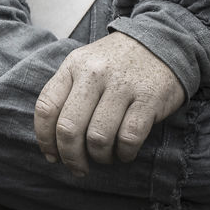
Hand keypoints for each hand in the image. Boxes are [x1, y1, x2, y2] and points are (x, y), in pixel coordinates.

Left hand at [34, 33, 185, 176]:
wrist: (164, 42)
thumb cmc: (118, 63)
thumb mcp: (86, 65)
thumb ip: (67, 93)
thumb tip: (52, 141)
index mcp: (73, 66)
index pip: (46, 108)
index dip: (45, 139)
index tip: (52, 156)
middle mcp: (94, 74)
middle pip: (69, 128)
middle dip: (70, 156)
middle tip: (78, 167)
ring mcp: (122, 85)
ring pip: (98, 137)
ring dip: (99, 156)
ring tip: (105, 157)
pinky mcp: (149, 98)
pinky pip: (129, 137)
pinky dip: (124, 153)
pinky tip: (125, 153)